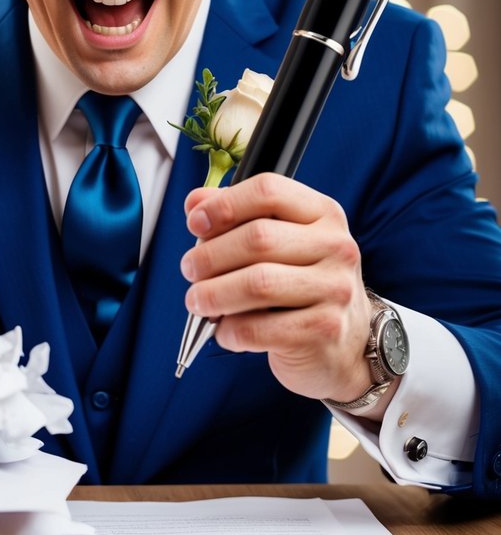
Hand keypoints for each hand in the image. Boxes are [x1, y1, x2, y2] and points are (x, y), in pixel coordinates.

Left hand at [180, 174, 386, 410]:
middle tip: (190, 270)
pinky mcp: (323, 330)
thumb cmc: (301, 285)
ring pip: (257, 284)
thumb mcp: (279, 242)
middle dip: (210, 256)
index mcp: (323, 214)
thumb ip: (237, 217)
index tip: (195, 224)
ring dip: (213, 294)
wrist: (343, 343)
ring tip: (197, 301)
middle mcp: (336, 246)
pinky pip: (259, 328)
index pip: (269, 191)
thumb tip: (195, 202)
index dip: (224, 204)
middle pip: (257, 238)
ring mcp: (334, 289)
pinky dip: (230, 330)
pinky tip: (225, 330)